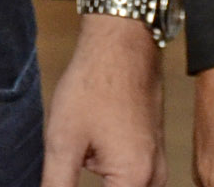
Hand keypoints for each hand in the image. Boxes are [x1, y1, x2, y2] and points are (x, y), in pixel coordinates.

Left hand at [42, 14, 165, 186]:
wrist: (122, 42)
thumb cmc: (95, 83)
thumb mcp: (63, 142)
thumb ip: (56, 186)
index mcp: (134, 179)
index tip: (62, 177)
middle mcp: (153, 176)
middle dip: (89, 186)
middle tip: (69, 169)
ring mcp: (157, 163)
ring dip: (106, 185)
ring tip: (75, 164)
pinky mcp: (153, 151)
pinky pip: (136, 183)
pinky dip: (113, 182)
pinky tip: (88, 164)